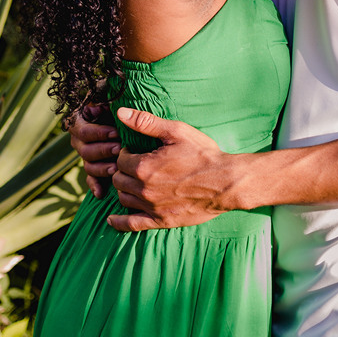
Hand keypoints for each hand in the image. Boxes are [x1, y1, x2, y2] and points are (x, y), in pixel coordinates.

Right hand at [67, 104, 118, 198]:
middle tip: (119, 149)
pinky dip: (95, 186)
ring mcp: (85, 156)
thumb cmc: (117, 107)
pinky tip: (101, 193)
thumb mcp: (110, 101)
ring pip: (88, 166)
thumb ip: (104, 103)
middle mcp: (78, 140)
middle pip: (85, 151)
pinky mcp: (93, 168)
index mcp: (78, 123)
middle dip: (103, 150)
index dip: (99, 133)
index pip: (83, 132)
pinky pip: (91, 179)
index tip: (115, 132)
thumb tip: (98, 109)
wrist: (124, 119)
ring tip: (116, 168)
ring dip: (102, 168)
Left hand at [107, 107, 228, 231]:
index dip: (125, 153)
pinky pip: (132, 225)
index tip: (134, 151)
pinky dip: (119, 222)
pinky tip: (111, 219)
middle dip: (123, 170)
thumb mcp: (176, 132)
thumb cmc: (203, 154)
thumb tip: (120, 112)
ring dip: (124, 189)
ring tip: (133, 182)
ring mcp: (152, 207)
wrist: (226, 182)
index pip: (119, 160)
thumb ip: (145, 122)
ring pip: (123, 198)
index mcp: (144, 167)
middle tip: (134, 165)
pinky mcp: (161, 221)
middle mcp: (144, 189)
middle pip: (118, 180)